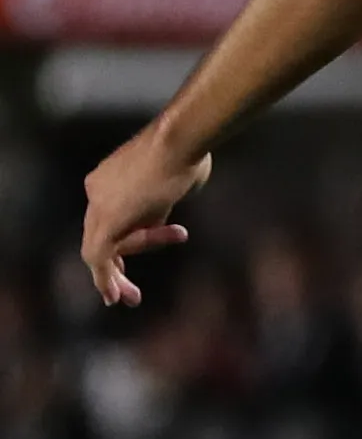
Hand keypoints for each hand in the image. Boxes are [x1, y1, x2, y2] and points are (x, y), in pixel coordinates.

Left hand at [81, 124, 209, 306]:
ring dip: (112, 278)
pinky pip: (98, 254)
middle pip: (99, 236)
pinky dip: (104, 277)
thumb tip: (160, 222)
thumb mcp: (172, 184)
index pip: (111, 220)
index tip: (130, 266)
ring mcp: (99, 204)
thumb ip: (159, 206)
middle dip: (112, 268)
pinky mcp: (106, 219)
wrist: (179, 140)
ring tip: (131, 298)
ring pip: (98, 249)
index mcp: (109, 180)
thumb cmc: (186, 153)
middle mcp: (97, 191)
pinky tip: (113, 295)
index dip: (123, 245)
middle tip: (124, 295)